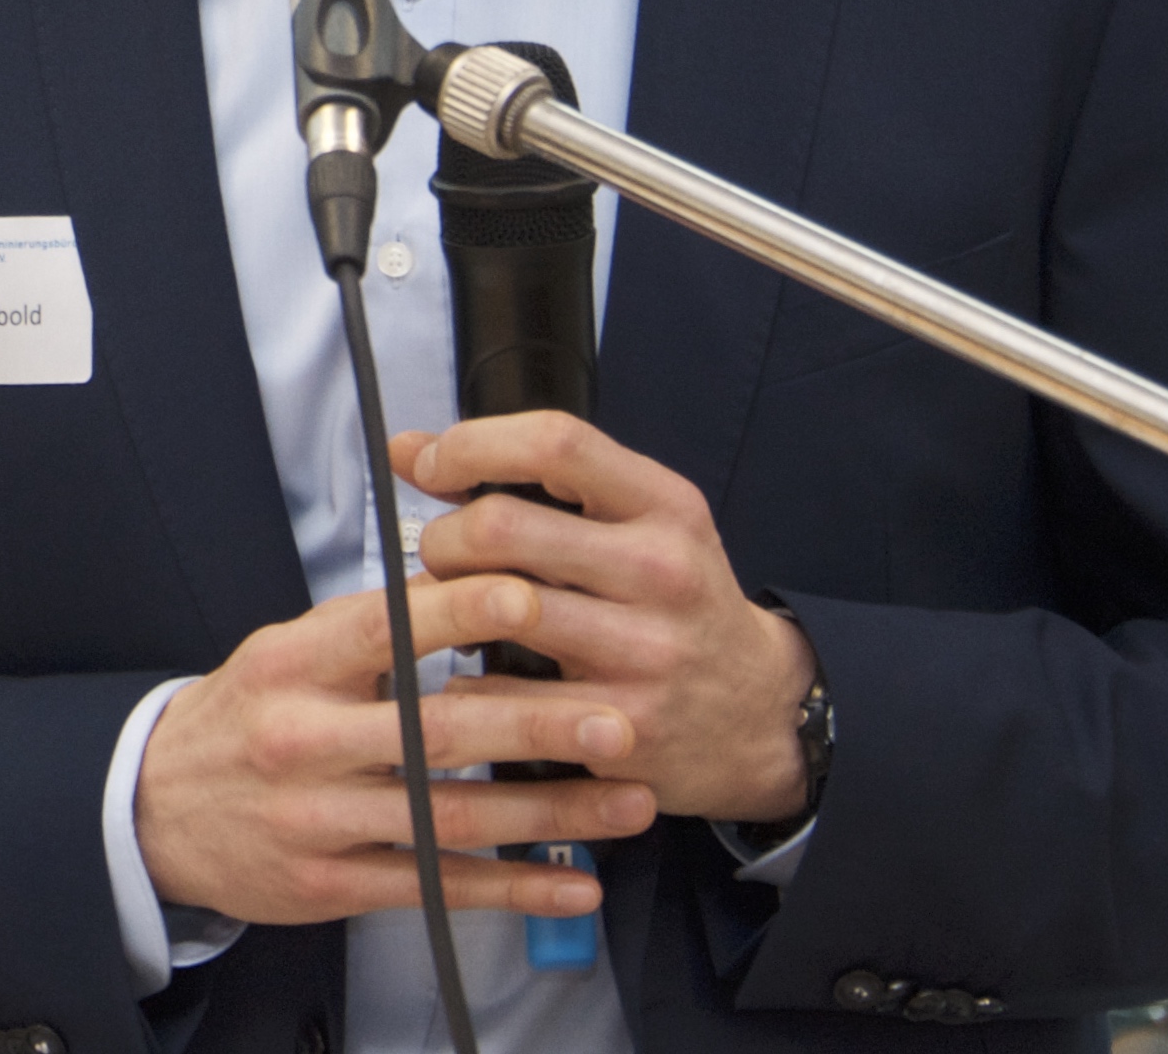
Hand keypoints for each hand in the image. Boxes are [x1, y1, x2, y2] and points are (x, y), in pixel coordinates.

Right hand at [132, 569, 656, 925]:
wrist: (153, 809)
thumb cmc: (243, 717)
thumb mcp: (285, 653)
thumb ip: (369, 630)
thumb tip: (470, 580)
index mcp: (293, 665)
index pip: (385, 629)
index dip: (461, 611)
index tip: (535, 596)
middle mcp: (305, 740)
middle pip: (435, 732)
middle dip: (536, 726)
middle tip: (617, 719)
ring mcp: (319, 818)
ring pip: (450, 819)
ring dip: (549, 814)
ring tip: (628, 802)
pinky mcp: (333, 883)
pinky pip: (436, 888)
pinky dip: (512, 888)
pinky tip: (573, 882)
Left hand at [401, 413, 823, 823]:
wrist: (760, 715)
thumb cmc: (675, 604)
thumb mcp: (637, 524)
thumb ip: (536, 480)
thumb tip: (406, 449)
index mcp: (666, 506)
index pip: (557, 442)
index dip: (473, 444)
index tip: (430, 464)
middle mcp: (663, 571)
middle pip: (505, 527)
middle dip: (444, 538)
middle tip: (440, 557)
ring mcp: (646, 651)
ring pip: (500, 608)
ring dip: (444, 607)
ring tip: (446, 610)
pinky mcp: (624, 725)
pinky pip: (504, 692)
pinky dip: (465, 683)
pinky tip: (471, 674)